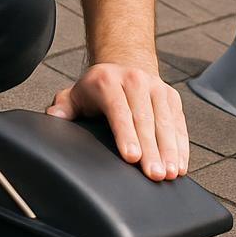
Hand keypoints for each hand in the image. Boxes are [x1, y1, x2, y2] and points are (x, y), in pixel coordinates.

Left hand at [46, 61, 188, 180]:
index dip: (126, 134)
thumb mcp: (77, 93)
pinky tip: (180, 164)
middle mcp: (135, 81)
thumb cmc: (97, 87)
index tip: (131, 157)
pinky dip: (180, 145)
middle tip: (155, 174)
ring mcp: (156, 88)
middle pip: (145, 119)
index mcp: (108, 81)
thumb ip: (64, 106)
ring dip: (170, 149)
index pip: (119, 111)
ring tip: (170, 173)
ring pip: (165, 122)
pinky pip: (179, 123)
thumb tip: (55, 117)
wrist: (125, 62)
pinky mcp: (172, 97)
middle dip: (151, 149)